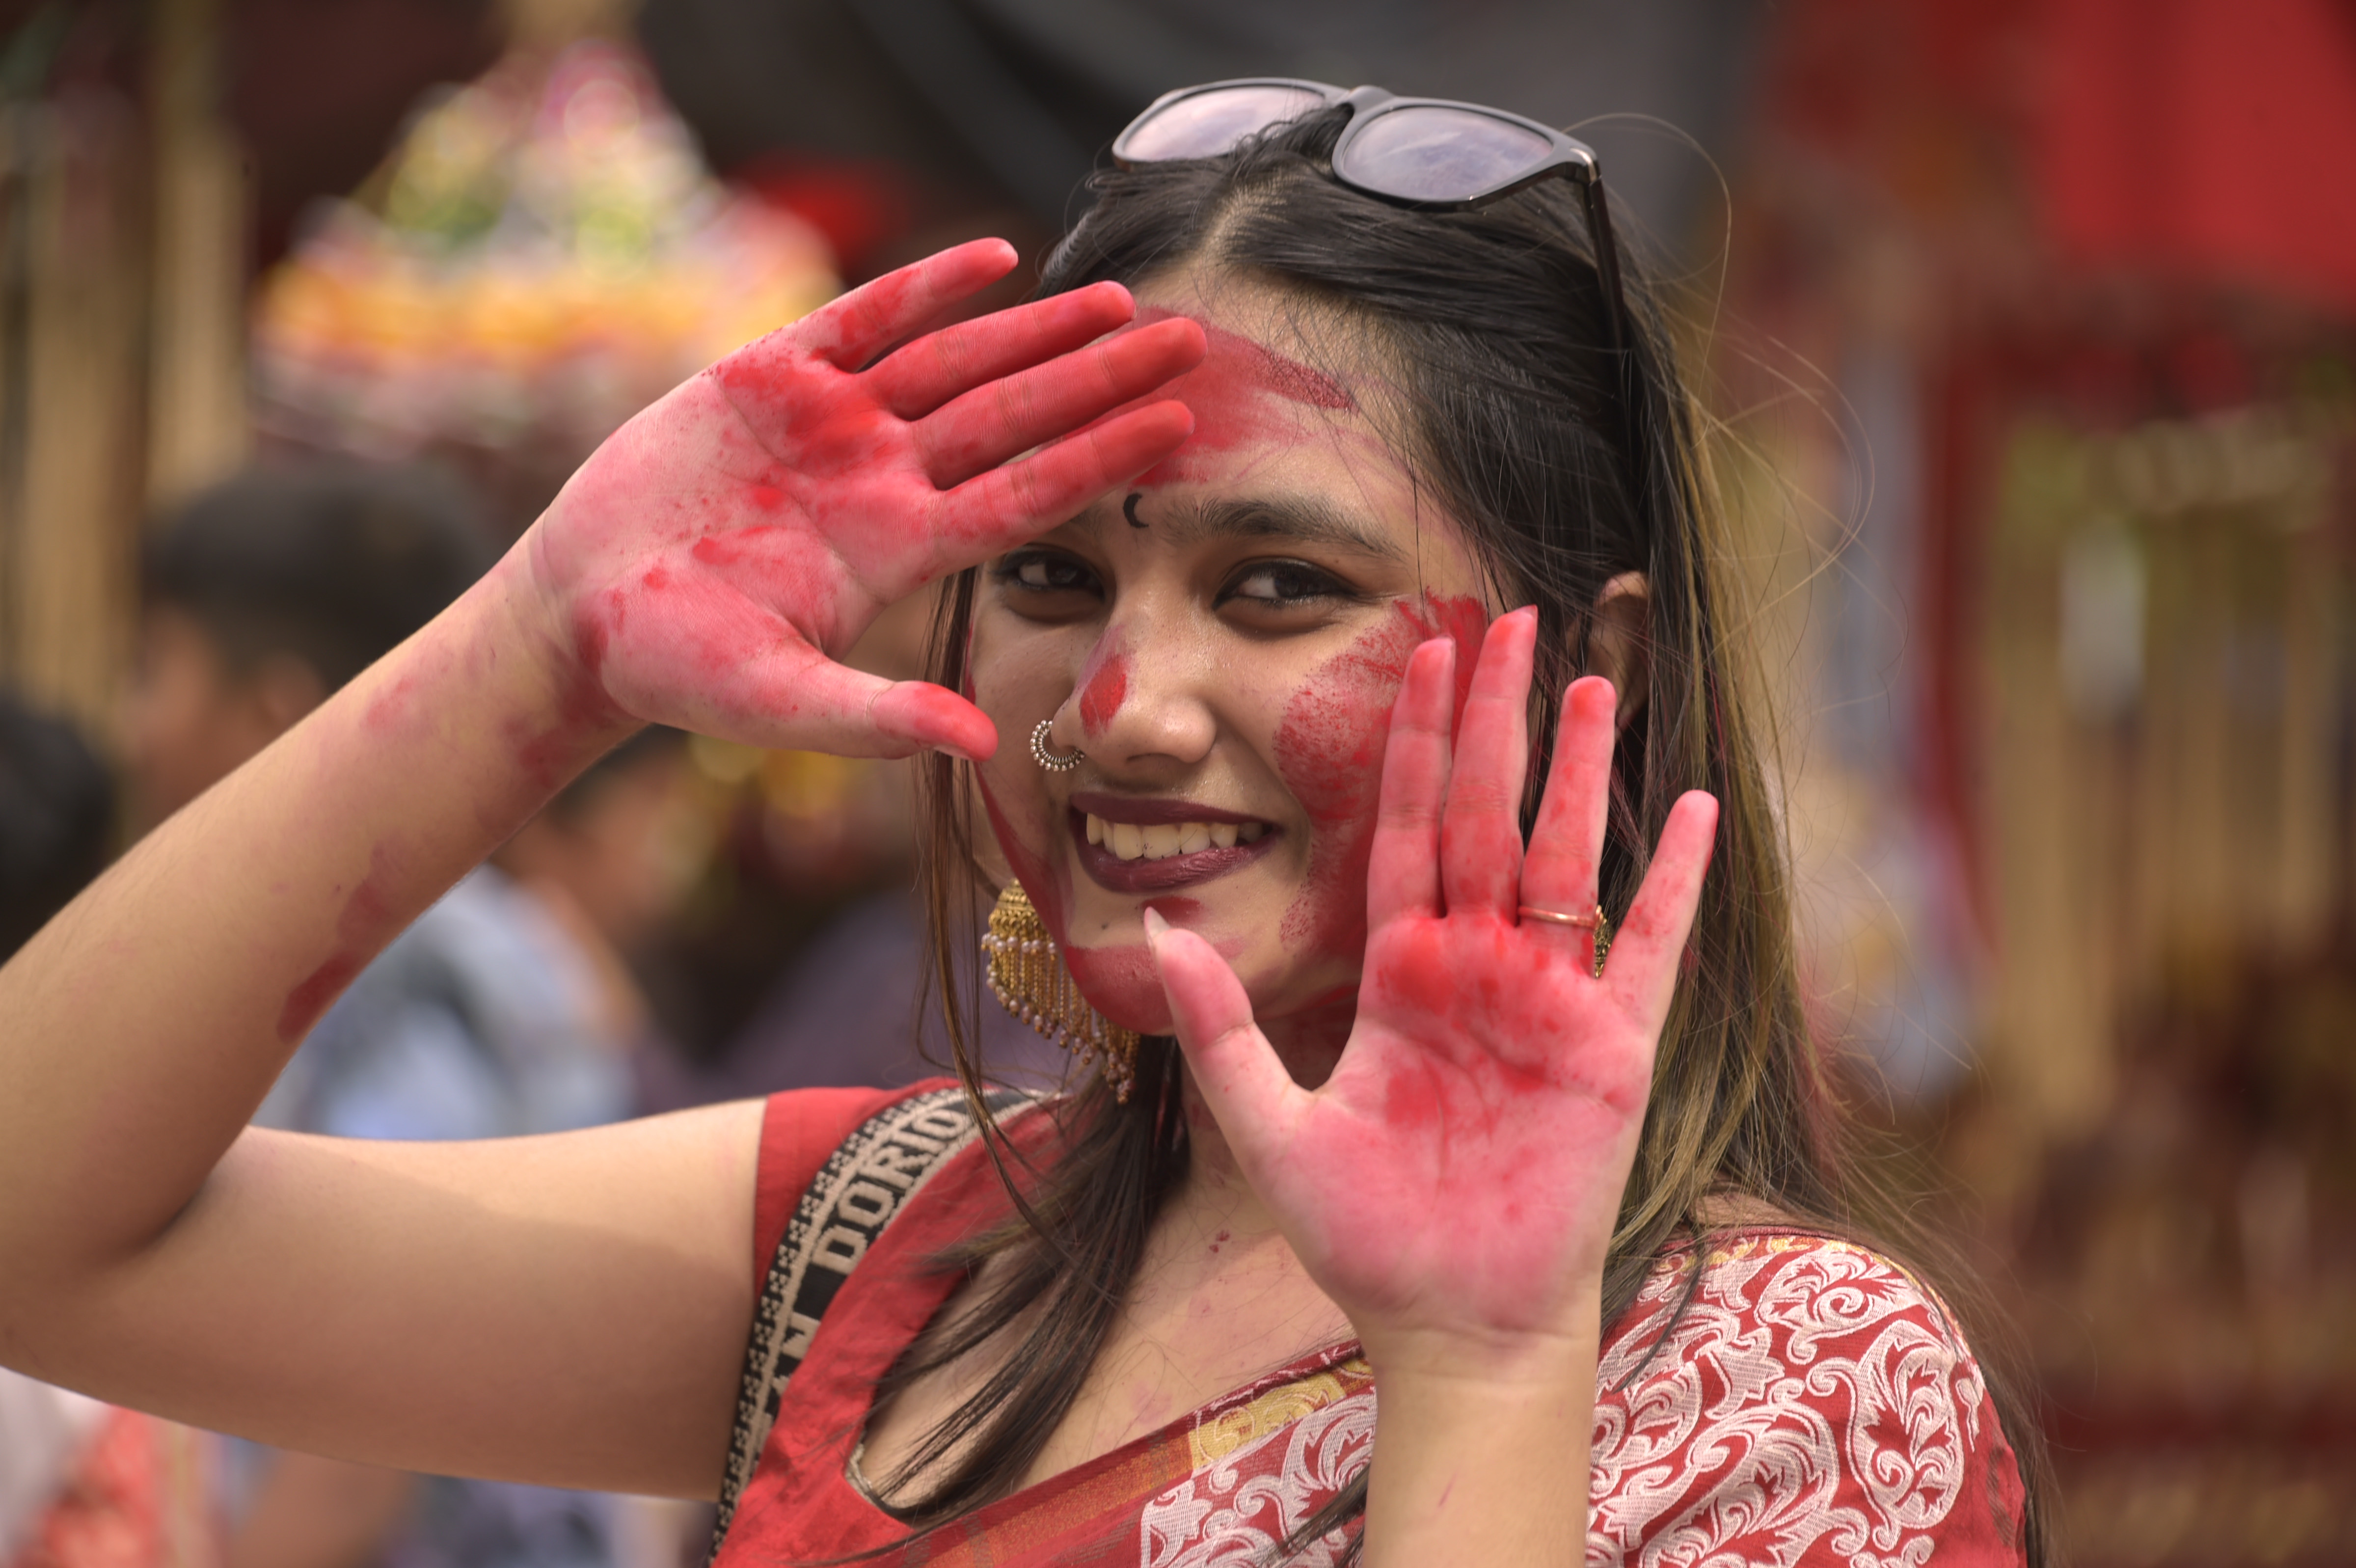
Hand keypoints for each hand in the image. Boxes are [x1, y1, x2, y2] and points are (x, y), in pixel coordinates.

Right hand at [520, 239, 1203, 760]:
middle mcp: (883, 479)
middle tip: (1190, 338)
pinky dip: (924, 287)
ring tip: (1117, 301)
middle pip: (1016, 417)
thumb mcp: (779, 703)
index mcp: (897, 551)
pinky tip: (992, 258)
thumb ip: (877, 722)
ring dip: (1035, 330)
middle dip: (1100, 378)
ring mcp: (832, 423)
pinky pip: (862, 318)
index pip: (1027, 496)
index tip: (1178, 428)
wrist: (583, 614)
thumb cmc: (681, 669)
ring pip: (955, 361)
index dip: (1102, 458)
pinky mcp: (769, 375)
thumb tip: (982, 744)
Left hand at [1145, 607, 1718, 1367]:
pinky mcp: (1611, 1051)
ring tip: (1590, 680)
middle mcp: (1475, 969)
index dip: (1414, 742)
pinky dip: (1671, 880)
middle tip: (1509, 620)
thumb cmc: (1364, 1238)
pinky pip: (1649, 947)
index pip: (1405, 827)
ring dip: (1579, 771)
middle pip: (1485, 815)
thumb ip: (1219, 1027)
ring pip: (1565, 857)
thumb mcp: (1271, 1128)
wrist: (1452, 1326)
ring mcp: (1548, 1002)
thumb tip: (1157, 926)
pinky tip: (1690, 805)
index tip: (1424, 654)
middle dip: (1497, 720)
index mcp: (1400, 974)